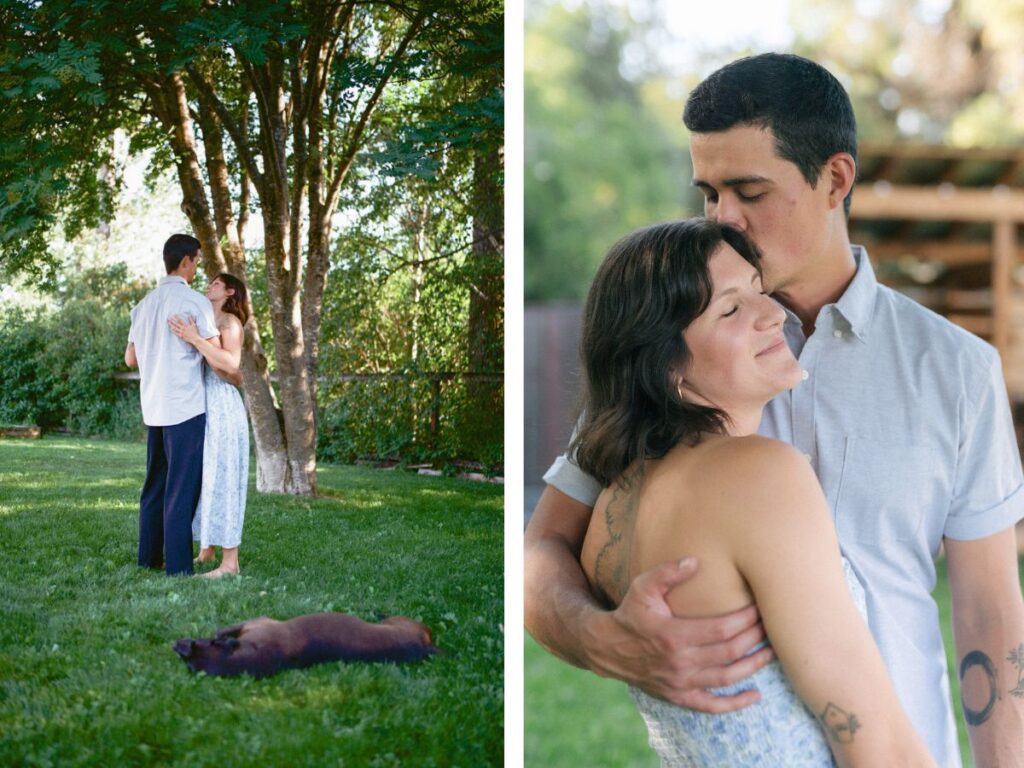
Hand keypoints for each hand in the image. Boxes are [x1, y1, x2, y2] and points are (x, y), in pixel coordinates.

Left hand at [168, 314, 200, 344]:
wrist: (195, 338)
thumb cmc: (195, 332)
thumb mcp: (194, 325)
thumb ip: (191, 320)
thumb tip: (189, 315)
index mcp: (186, 325)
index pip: (181, 320)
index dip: (177, 317)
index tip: (174, 314)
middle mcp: (183, 328)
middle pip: (176, 324)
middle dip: (172, 321)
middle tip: (169, 318)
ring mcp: (181, 332)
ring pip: (175, 328)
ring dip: (171, 325)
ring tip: (168, 322)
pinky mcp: (181, 336)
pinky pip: (176, 333)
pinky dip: (173, 331)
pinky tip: (170, 329)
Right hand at [581, 558, 772, 712]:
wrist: (608, 647)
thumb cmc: (630, 612)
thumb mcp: (642, 587)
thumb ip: (668, 573)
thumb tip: (695, 561)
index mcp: (673, 635)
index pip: (722, 629)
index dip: (745, 619)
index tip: (760, 608)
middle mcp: (679, 662)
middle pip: (730, 652)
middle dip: (755, 638)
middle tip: (771, 626)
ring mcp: (680, 683)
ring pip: (727, 677)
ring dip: (753, 666)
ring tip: (772, 652)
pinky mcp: (678, 696)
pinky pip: (711, 706)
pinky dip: (735, 704)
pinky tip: (755, 695)